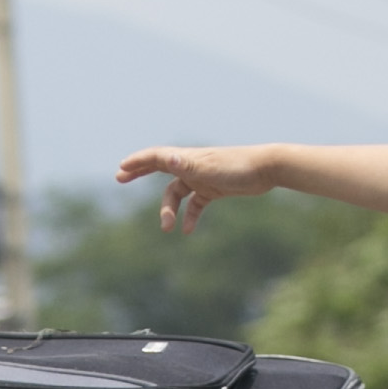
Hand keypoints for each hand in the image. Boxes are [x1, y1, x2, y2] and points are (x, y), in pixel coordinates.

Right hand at [115, 143, 272, 233]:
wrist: (267, 169)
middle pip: (160, 168)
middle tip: (120, 178)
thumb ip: (185, 164)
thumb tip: (165, 158)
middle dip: (140, 173)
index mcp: (187, 158)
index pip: (156, 157)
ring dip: (169, 210)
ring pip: (177, 193)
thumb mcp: (208, 168)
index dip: (137, 161)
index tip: (121, 169)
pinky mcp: (214, 189)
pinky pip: (195, 204)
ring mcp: (202, 177)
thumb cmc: (238, 166)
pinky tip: (188, 231)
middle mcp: (191, 165)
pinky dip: (190, 216)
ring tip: (166, 228)